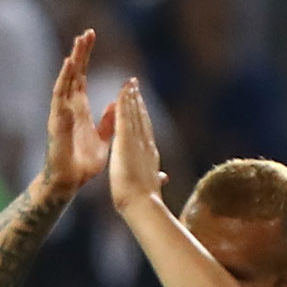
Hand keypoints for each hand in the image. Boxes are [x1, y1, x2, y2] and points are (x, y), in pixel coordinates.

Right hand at [33, 29, 109, 201]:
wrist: (69, 182)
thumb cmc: (84, 164)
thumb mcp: (104, 139)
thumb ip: (109, 121)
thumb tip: (116, 104)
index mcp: (80, 109)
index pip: (81, 77)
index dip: (84, 58)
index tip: (90, 38)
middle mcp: (69, 108)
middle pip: (73, 74)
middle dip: (80, 53)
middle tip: (87, 33)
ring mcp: (61, 114)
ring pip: (66, 81)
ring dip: (72, 62)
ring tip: (78, 43)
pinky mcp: (58, 122)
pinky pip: (60, 97)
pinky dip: (64, 80)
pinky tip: (69, 66)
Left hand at [104, 75, 163, 214]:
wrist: (142, 203)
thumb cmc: (144, 199)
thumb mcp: (150, 183)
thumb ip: (155, 176)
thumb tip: (163, 177)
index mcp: (149, 154)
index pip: (145, 131)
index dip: (143, 116)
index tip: (140, 104)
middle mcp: (146, 143)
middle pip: (142, 117)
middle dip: (138, 101)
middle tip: (134, 85)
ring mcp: (138, 141)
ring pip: (134, 114)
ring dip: (131, 97)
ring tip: (129, 83)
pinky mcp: (127, 141)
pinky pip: (125, 117)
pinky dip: (124, 103)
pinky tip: (122, 91)